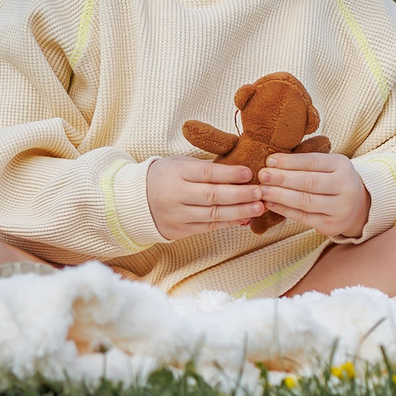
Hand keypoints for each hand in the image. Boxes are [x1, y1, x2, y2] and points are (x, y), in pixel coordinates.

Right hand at [146, 158, 265, 239]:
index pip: (207, 173)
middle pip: (212, 196)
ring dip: (238, 212)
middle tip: (259, 192)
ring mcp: (176, 215)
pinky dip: (227, 223)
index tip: (249, 173)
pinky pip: (207, 227)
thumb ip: (206, 168)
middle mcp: (175, 195)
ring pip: (212, 215)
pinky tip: (243, 219)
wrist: (136, 200)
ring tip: (258, 208)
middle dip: (239, 195)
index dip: (230, 174)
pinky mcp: (178, 231)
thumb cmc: (165, 176)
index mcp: (176, 173)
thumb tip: (239, 171)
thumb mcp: (180, 164)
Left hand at [257, 152, 369, 239]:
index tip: (269, 160)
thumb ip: (306, 162)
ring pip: (305, 201)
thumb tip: (272, 161)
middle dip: (282, 178)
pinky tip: (271, 204)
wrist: (357, 207)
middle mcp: (345, 187)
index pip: (313, 161)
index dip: (290, 161)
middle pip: (309, 182)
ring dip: (280, 195)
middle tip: (262, 176)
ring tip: (263, 191)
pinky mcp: (331, 225)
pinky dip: (284, 210)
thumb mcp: (328, 165)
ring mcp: (339, 209)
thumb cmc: (334, 181)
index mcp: (342, 166)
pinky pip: (303, 217)